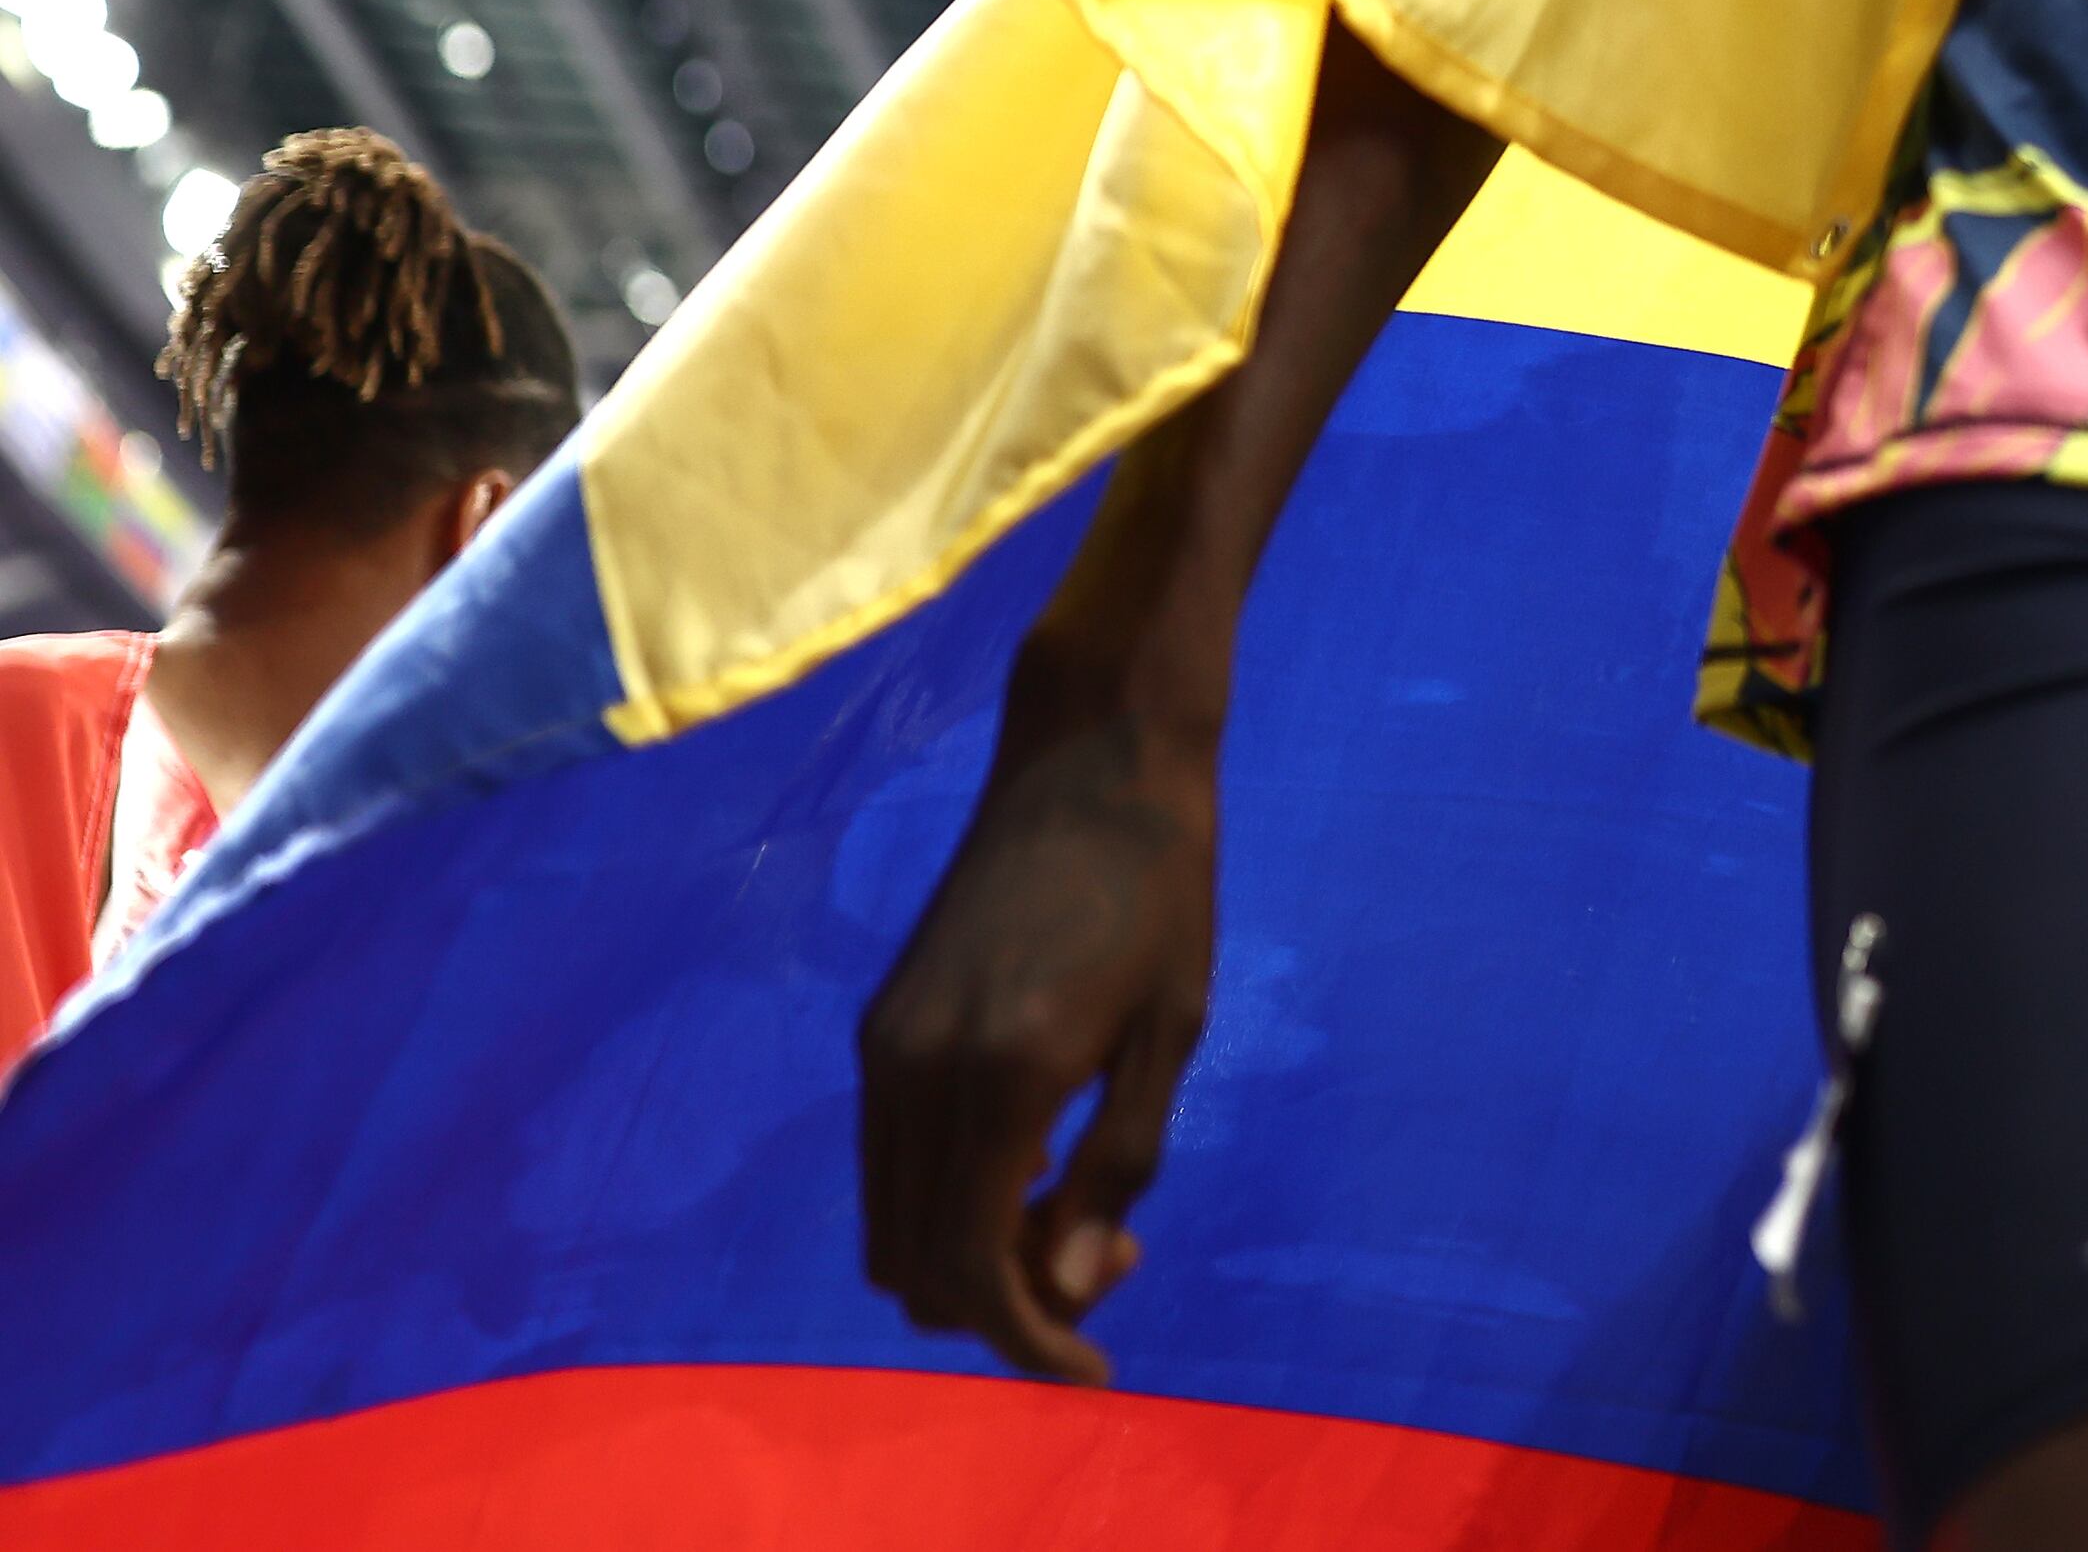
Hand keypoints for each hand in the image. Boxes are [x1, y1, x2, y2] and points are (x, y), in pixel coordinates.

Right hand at [856, 683, 1218, 1380]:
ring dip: (973, 1251)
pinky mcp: (878, 1024)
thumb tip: (1057, 1294)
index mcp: (1000, 1079)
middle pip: (914, 1269)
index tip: (1098, 1369)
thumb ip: (1116, 1168)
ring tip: (1086, 1207)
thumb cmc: (1162, 886)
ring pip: (889, 1223)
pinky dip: (950, 1196)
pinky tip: (1040, 1153)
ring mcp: (881, 1048)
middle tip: (1112, 1256)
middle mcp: (912, 1072)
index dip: (1029, 1343)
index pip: (972, 1272)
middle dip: (1007, 1302)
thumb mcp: (1171, 1033)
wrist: (1090, 756)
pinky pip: (889, 1161)